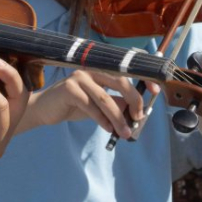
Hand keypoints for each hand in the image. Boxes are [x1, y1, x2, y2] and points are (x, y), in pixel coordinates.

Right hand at [21, 69, 156, 138]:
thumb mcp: (99, 106)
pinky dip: (102, 120)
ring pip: (106, 98)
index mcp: (101, 70)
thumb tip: (137, 112)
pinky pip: (91, 106)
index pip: (126, 70)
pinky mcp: (69, 89)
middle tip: (139, 118)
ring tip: (125, 133)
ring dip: (118, 118)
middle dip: (134, 100)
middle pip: (120, 81)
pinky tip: (108, 129)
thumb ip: (116, 104)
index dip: (143, 77)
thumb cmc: (73, 106)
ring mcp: (79, 77)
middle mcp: (91, 69)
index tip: (156, 91)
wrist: (45, 110)